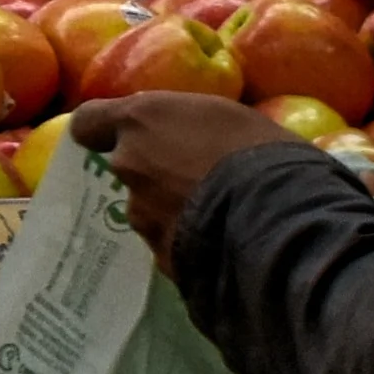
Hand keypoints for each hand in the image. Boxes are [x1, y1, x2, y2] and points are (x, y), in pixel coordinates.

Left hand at [70, 91, 302, 253]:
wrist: (283, 219)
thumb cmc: (266, 152)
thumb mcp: (229, 117)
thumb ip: (187, 123)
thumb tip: (180, 132)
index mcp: (141, 121)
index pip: (89, 122)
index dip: (103, 130)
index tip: (125, 136)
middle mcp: (129, 165)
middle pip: (127, 168)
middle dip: (155, 174)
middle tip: (199, 180)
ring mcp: (141, 215)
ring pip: (148, 210)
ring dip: (173, 211)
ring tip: (222, 217)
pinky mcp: (160, 257)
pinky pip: (171, 246)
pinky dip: (189, 244)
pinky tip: (225, 246)